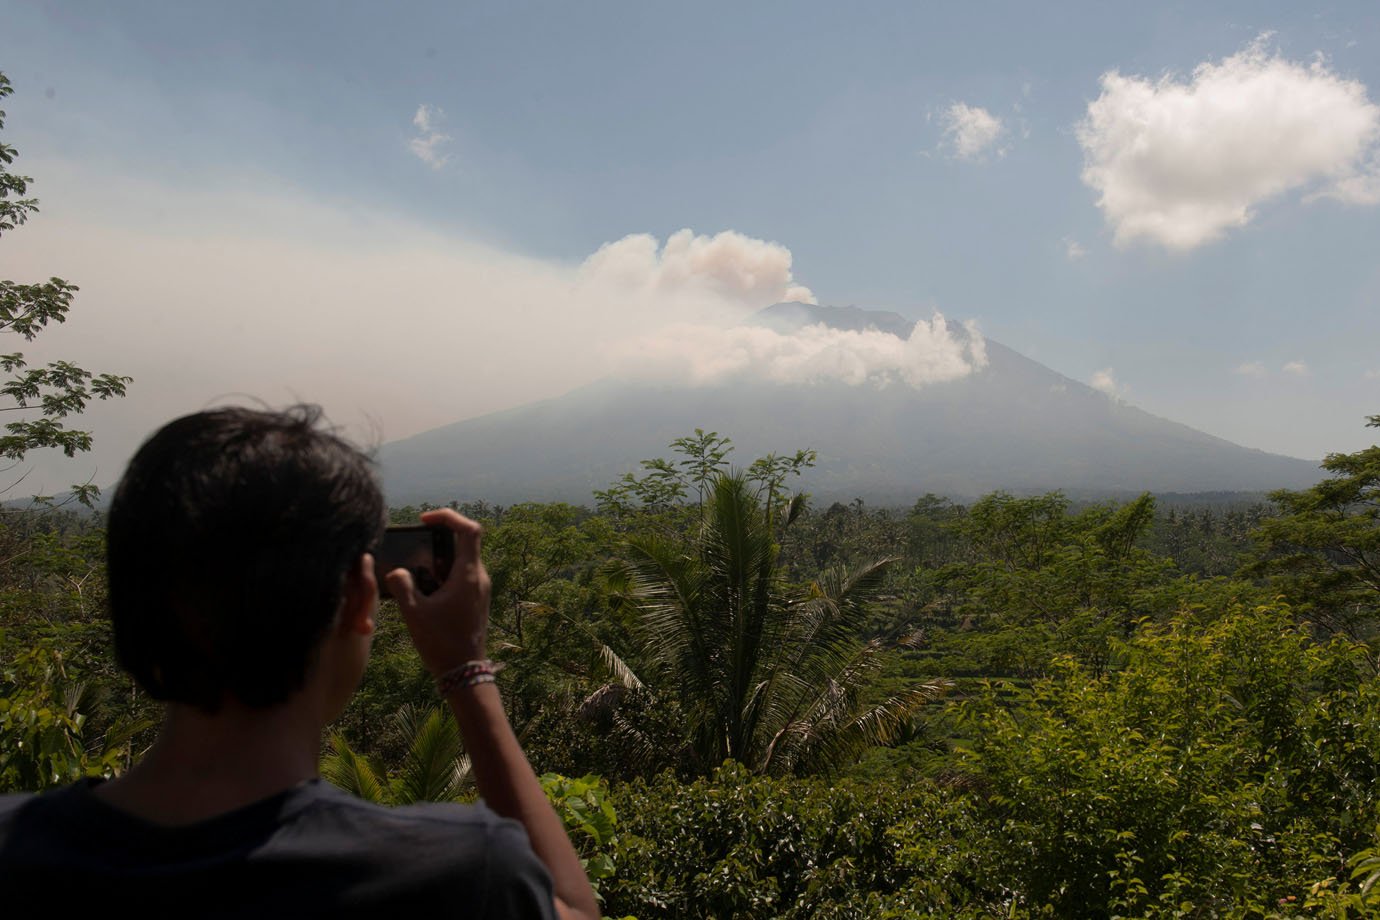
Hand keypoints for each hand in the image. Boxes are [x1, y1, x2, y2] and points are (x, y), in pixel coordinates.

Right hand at [384, 509, 489, 676]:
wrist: (464, 672)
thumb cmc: (441, 643)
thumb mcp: (414, 613)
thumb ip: (402, 586)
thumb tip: (396, 572)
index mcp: (469, 575)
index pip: (469, 529)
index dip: (448, 517)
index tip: (426, 520)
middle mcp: (479, 578)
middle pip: (464, 543)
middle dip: (438, 540)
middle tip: (416, 546)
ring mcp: (480, 589)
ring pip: (461, 561)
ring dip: (438, 561)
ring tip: (415, 571)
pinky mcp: (476, 600)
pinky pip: (461, 577)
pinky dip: (443, 575)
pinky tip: (424, 590)